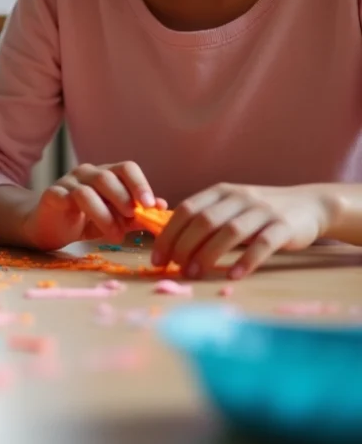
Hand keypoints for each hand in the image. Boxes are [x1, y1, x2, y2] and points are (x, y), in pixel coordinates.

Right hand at [24, 162, 163, 250]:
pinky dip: (81, 214)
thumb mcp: (117, 219)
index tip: (150, 205)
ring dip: (104, 214)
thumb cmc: (86, 221)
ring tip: (115, 236)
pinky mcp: (52, 195)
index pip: (126, 168)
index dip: (139, 184)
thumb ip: (137, 214)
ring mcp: (67, 182)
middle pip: (107, 176)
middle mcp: (86, 173)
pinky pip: (66, 198)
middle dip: (123, 198)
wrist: (51, 227)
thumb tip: (162, 207)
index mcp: (106, 174)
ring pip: (87, 191)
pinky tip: (88, 231)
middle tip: (132, 219)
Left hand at [152, 183, 332, 278]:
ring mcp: (262, 211)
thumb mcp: (229, 207)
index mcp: (219, 192)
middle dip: (184, 245)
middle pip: (204, 220)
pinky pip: (263, 244)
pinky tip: (233, 275)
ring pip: (230, 231)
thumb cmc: (259, 212)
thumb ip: (205, 220)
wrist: (308, 205)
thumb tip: (171, 245)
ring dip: (208, 254)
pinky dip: (246, 260)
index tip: (157, 258)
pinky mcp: (284, 226)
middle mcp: (238, 197)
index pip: (186, 210)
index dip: (168, 234)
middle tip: (174, 268)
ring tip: (194, 274)